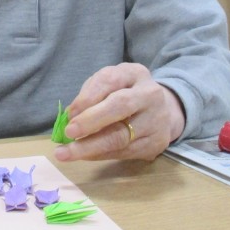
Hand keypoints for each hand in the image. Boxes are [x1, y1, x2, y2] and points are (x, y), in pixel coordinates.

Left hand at [53, 63, 185, 162]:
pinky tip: (85, 156)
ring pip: (121, 137)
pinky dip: (100, 155)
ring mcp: (157, 120)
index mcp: (135, 73)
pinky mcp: (157, 143)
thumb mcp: (110, 85)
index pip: (110, 80)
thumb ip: (91, 95)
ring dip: (90, 147)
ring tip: (66, 153)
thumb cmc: (126, 94)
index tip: (69, 114)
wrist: (162, 112)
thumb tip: (69, 117)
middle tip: (68, 132)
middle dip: (90, 121)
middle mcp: (150, 94)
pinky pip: (124, 152)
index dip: (87, 97)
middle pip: (120, 106)